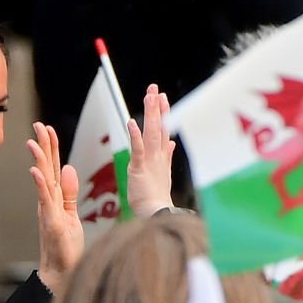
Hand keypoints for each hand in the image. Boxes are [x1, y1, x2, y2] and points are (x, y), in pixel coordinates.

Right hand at [28, 122, 84, 292]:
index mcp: (55, 198)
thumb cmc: (66, 248)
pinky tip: (36, 171)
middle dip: (43, 145)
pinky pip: (45, 200)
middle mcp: (48, 201)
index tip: (48, 129)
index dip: (52, 148)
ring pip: (44, 180)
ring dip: (39, 160)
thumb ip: (69, 192)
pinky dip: (40, 185)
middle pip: (47, 168)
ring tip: (34, 141)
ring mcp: (48, 211)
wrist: (61, 272)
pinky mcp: (51, 222)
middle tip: (39, 124)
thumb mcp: (71, 215)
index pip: (54, 167)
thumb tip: (69, 169)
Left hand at [127, 84, 175, 216]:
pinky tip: (132, 122)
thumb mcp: (163, 173)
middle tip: (155, 89)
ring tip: (150, 97)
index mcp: (161, 156)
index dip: (163, 113)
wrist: (156, 213)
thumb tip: (171, 143)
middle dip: (157, 107)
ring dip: (150, 114)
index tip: (162, 98)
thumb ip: (166, 156)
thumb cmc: (156, 197)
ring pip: (151, 133)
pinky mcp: (140, 167)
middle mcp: (157, 155)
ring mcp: (150, 160)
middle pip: (159, 127)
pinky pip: (138, 149)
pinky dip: (135, 135)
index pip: (163, 130)